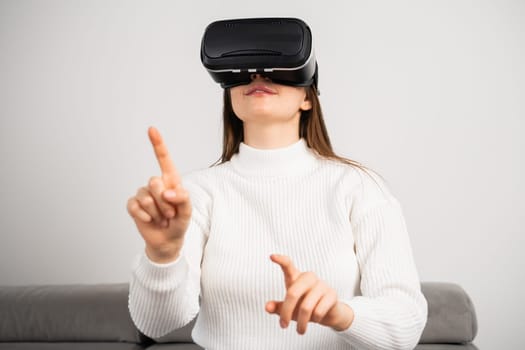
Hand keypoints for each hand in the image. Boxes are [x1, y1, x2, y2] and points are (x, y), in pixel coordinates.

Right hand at [126, 127, 191, 262]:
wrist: (167, 241)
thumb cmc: (179, 223)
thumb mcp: (187, 212)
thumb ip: (183, 199)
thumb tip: (168, 193)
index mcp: (171, 181)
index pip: (164, 159)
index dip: (157, 144)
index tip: (151, 129)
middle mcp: (156, 184)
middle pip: (154, 182)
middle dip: (164, 202)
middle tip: (170, 214)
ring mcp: (143, 194)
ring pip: (145, 197)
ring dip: (156, 212)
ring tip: (162, 219)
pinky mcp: (133, 205)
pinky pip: (134, 206)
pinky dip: (144, 216)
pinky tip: (150, 221)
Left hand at [265, 254, 353, 334]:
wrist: (329, 313)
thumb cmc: (305, 307)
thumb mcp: (290, 308)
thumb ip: (278, 307)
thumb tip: (267, 307)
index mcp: (297, 277)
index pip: (288, 266)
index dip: (280, 260)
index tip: (271, 256)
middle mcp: (309, 277)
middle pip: (293, 293)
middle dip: (286, 313)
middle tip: (283, 325)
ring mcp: (321, 284)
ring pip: (306, 307)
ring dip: (301, 323)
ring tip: (300, 331)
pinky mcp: (332, 294)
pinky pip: (318, 311)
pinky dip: (315, 320)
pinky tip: (316, 319)